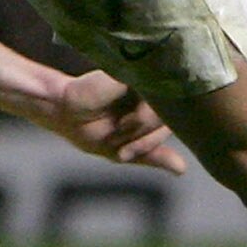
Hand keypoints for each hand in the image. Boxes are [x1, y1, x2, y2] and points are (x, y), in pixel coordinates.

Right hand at [43, 70, 187, 173]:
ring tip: (115, 126)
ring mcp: (148, 84)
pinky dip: (136, 120)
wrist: (63, 109)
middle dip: (142, 139)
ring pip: (162, 116)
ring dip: (137, 130)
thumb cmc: (90, 128)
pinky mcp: (139, 77)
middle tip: (116, 138)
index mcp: (153, 111)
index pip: (171, 130)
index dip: (149, 144)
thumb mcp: (123, 150)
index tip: (121, 151)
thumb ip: (153, 155)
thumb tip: (183, 169)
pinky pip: (153, 105)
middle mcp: (154, 96)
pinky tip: (119, 119)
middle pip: (169, 125)